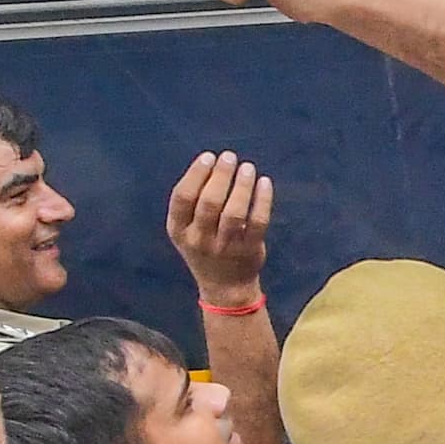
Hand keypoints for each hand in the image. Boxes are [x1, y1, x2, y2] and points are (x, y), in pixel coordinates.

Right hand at [168, 150, 274, 306]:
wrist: (225, 286)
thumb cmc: (204, 247)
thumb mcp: (187, 230)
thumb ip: (193, 201)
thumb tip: (211, 161)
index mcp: (179, 231)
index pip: (182, 198)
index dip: (196, 174)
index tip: (209, 157)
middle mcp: (199, 240)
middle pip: (210, 202)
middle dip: (220, 175)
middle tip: (229, 157)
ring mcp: (225, 247)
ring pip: (234, 213)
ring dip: (242, 186)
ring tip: (247, 167)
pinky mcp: (249, 250)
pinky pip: (258, 222)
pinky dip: (263, 200)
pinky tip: (264, 182)